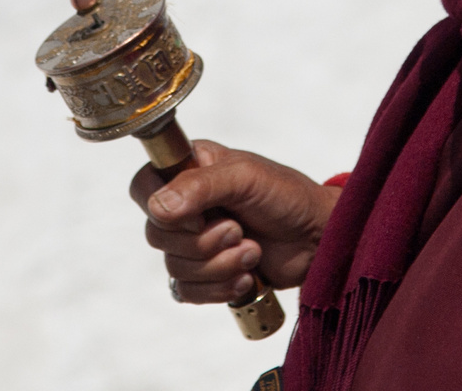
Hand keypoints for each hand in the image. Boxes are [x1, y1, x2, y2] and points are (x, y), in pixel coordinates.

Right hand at [129, 139, 341, 304]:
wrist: (318, 238)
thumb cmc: (287, 196)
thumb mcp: (246, 178)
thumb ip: (200, 186)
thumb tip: (159, 207)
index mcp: (191, 170)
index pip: (143, 187)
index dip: (162, 207)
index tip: (200, 214)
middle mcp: (188, 205)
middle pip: (156, 235)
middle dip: (204, 241)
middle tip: (240, 229)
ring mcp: (196, 242)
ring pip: (174, 267)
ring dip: (219, 265)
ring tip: (252, 251)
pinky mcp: (207, 273)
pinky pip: (187, 292)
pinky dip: (220, 288)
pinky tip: (248, 276)